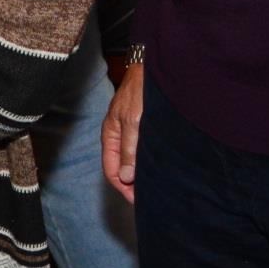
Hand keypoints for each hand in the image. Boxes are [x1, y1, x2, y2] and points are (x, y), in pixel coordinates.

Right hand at [101, 63, 145, 202]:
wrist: (151, 67)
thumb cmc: (140, 90)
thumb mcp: (134, 121)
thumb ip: (129, 149)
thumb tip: (125, 177)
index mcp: (110, 136)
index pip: (112, 171)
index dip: (123, 188)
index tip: (138, 200)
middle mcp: (119, 136)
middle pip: (122, 168)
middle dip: (132, 184)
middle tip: (149, 197)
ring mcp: (130, 131)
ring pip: (133, 159)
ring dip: (141, 173)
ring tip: (155, 186)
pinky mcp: (142, 126)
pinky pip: (141, 150)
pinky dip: (147, 161)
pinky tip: (158, 166)